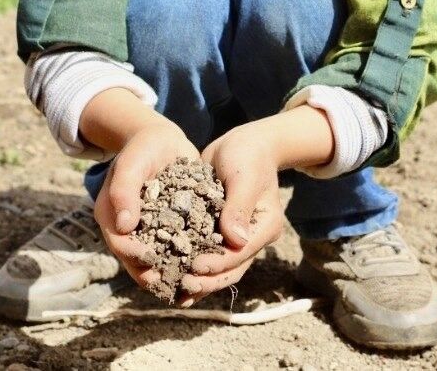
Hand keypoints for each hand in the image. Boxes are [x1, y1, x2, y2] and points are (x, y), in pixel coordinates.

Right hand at [94, 119, 199, 288]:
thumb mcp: (132, 164)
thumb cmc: (143, 148)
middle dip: (153, 274)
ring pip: (156, 258)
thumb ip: (124, 190)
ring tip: (188, 286)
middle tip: (172, 285)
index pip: (119, 243)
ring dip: (170, 272)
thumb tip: (124, 226)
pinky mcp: (169, 227)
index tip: (152, 261)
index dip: (134, 255)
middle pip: (136, 259)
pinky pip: (175, 248)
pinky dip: (185, 259)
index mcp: (111, 215)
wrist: (163, 140)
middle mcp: (127, 228)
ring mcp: (148, 230)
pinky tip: (202, 269)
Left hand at [178, 126, 284, 302]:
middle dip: (207, 280)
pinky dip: (192, 268)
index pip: (240, 253)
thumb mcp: (244, 176)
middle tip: (181, 285)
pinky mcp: (221, 234)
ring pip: (220, 269)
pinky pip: (207, 256)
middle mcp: (253, 238)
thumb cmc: (247, 154)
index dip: (217, 263)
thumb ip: (239, 206)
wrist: (244, 144)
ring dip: (199, 281)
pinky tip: (171, 278)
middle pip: (232, 269)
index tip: (193, 267)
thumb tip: (235, 239)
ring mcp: (237, 239)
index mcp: (265, 226)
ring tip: (174, 291)